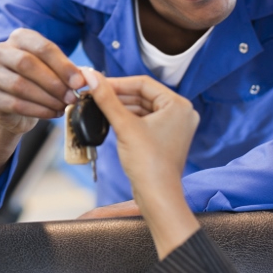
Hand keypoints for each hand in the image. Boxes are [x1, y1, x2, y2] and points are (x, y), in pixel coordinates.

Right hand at [0, 28, 86, 135]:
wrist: (15, 107)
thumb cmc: (39, 81)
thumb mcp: (53, 70)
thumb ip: (67, 71)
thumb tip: (84, 79)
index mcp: (19, 37)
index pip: (42, 47)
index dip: (63, 65)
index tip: (79, 82)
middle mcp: (0, 51)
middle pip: (27, 63)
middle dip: (54, 82)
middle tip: (72, 97)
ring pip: (20, 85)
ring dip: (47, 98)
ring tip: (63, 106)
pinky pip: (16, 104)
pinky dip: (39, 110)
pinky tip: (53, 113)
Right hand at [83, 69, 201, 258]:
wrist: (157, 196)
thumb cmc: (148, 163)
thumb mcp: (124, 126)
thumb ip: (106, 98)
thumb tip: (90, 76)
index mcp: (179, 105)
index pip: (143, 84)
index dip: (118, 82)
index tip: (97, 82)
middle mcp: (181, 113)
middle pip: (143, 95)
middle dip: (118, 95)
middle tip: (94, 93)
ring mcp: (174, 126)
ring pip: (143, 107)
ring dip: (121, 106)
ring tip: (98, 105)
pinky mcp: (165, 138)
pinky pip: (145, 120)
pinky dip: (128, 119)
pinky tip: (110, 118)